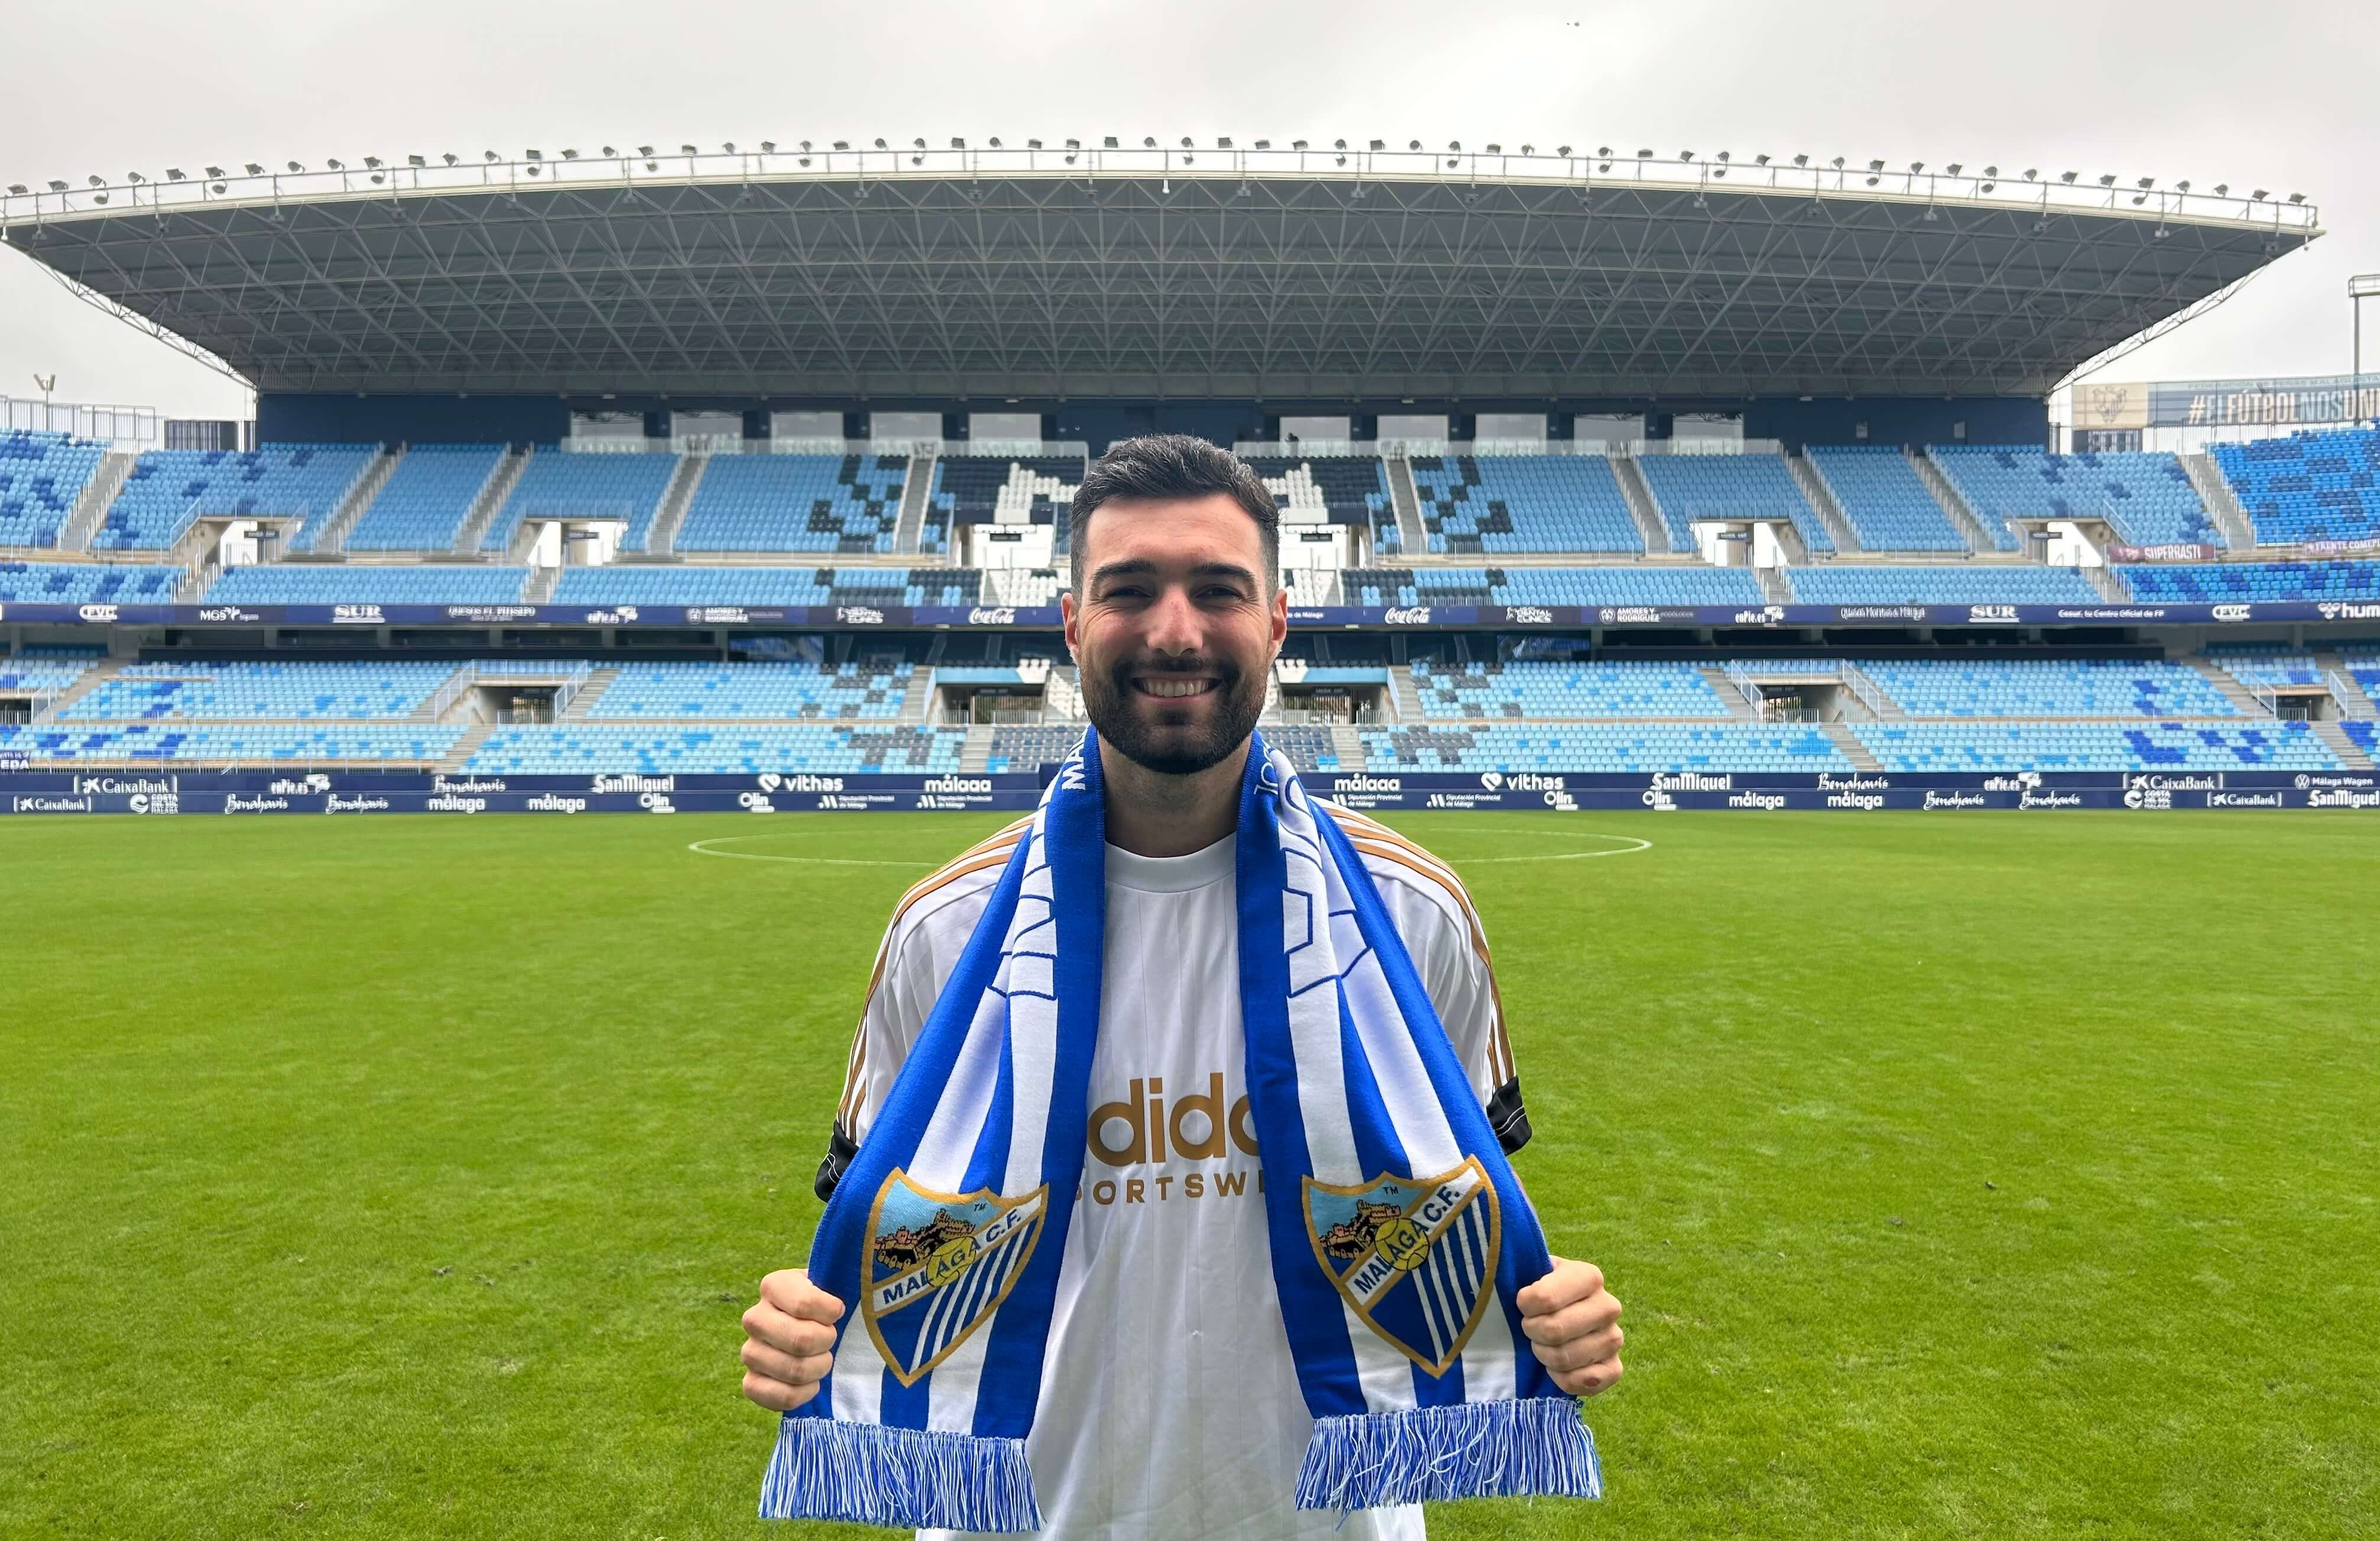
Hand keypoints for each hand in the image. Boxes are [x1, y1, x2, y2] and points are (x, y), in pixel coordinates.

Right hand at [740, 1268, 845, 1411]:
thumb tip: (844, 1305)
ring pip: (794, 1369)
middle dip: (827, 1342)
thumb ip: (841, 1283)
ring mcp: (750, 1351)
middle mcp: (755, 1318)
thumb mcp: (834, 1284)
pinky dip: (804, 1393)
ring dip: (819, 1368)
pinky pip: (779, 1396)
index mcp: (774, 1286)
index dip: (831, 1312)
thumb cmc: (829, 1305)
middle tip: (832, 1338)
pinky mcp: (751, 1382)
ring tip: (823, 1358)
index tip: (838, 1311)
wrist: (815, 1329)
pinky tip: (811, 1383)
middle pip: (800, 1340)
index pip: (804, 1303)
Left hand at [1515, 1256, 1622, 1396]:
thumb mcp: (1531, 1272)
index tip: (1521, 1304)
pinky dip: (1562, 1380)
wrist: (1556, 1315)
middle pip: (1555, 1331)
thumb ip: (1522, 1272)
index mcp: (1589, 1276)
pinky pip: (1587, 1382)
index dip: (1524, 1306)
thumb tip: (1508, 1283)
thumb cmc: (1539, 1292)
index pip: (1545, 1298)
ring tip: (1541, 1345)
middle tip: (1529, 1328)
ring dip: (1543, 1356)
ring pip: (1565, 1358)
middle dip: (1531, 1332)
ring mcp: (1614, 1338)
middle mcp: (1608, 1306)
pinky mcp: (1615, 1367)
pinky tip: (1555, 1368)